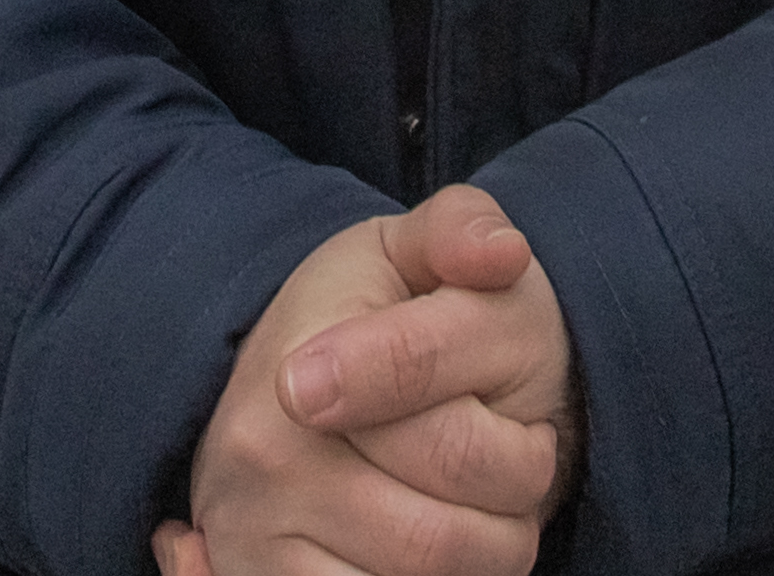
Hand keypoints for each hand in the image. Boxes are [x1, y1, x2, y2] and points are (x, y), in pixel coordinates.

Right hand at [157, 185, 572, 575]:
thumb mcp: (418, 251)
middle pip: (454, 504)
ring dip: (486, 549)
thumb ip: (462, 232)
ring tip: (480, 503)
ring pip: (432, 572)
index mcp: (301, 354)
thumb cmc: (380, 319)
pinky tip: (427, 546)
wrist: (298, 392)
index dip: (509, 428)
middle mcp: (262, 452)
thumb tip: (500, 255)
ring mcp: (256, 533)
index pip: (428, 394)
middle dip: (517, 489)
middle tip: (516, 460)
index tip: (514, 420)